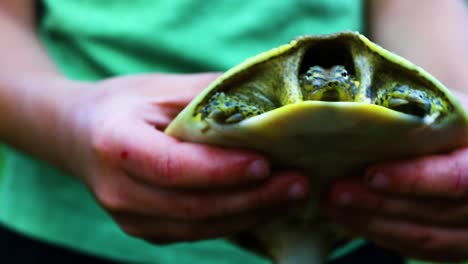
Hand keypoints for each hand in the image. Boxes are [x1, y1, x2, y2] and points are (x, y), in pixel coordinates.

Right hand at [57, 73, 308, 243]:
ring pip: (199, 227)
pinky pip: (195, 232)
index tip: (268, 163)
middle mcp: (118, 191)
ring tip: (292, 196)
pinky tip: (265, 206)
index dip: (223, 171)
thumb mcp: (162, 88)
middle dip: (252, 198)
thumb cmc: (122, 105)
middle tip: (298, 183)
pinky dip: (234, 222)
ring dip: (250, 214)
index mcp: (116, 146)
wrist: (79, 135)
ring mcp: (129, 218)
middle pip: (193, 207)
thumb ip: (210, 97)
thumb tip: (268, 104)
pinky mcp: (146, 230)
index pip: (175, 168)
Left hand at [322, 92, 467, 261]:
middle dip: (380, 204)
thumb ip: (421, 117)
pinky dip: (380, 234)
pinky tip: (348, 219)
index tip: (371, 175)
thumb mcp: (450, 110)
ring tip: (331, 206)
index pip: (458, 178)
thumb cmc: (456, 124)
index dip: (415, 180)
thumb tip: (362, 109)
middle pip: (436, 212)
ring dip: (371, 223)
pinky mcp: (454, 242)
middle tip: (336, 192)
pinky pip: (417, 248)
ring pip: (424, 237)